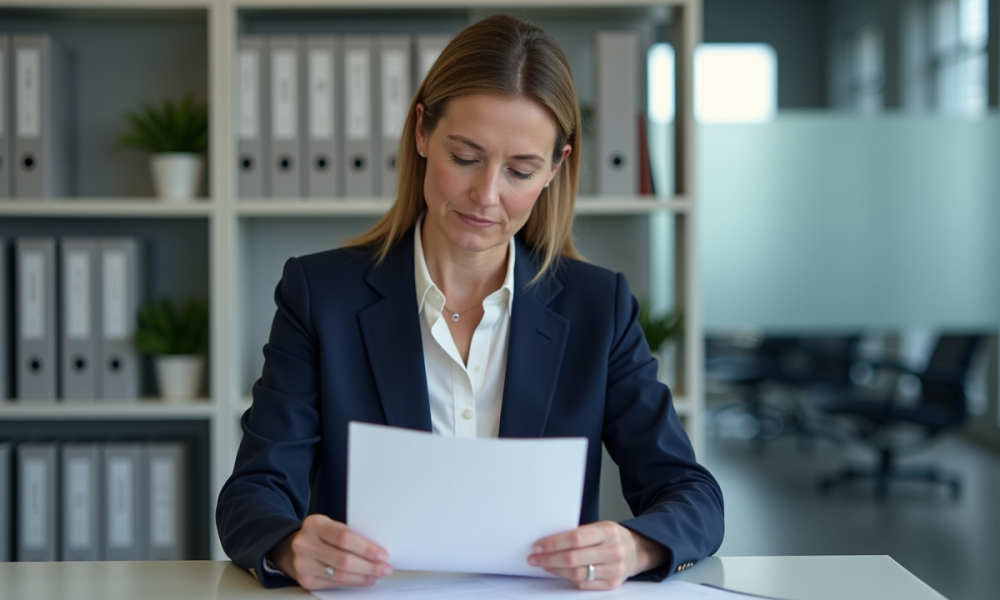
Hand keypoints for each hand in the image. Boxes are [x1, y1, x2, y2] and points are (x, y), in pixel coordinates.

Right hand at [269, 514, 393, 589]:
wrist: (292, 548)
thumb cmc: (319, 535)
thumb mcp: (330, 526)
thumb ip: (349, 534)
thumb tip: (377, 550)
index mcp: (314, 524)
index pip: (344, 538)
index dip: (365, 548)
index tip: (383, 554)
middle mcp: (305, 544)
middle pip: (343, 560)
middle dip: (369, 566)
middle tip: (385, 568)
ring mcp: (303, 564)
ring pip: (340, 575)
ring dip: (363, 576)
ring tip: (377, 574)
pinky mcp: (305, 580)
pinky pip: (334, 583)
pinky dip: (352, 582)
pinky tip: (364, 579)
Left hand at [527, 521, 667, 589]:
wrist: (636, 550)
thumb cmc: (612, 537)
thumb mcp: (600, 527)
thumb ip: (579, 534)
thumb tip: (549, 542)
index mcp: (609, 532)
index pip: (576, 538)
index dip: (554, 543)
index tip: (539, 545)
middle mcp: (613, 551)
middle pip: (574, 558)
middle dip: (549, 558)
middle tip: (535, 557)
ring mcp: (614, 570)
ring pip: (577, 573)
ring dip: (555, 570)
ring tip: (544, 564)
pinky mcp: (612, 584)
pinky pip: (584, 584)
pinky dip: (568, 578)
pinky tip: (559, 572)